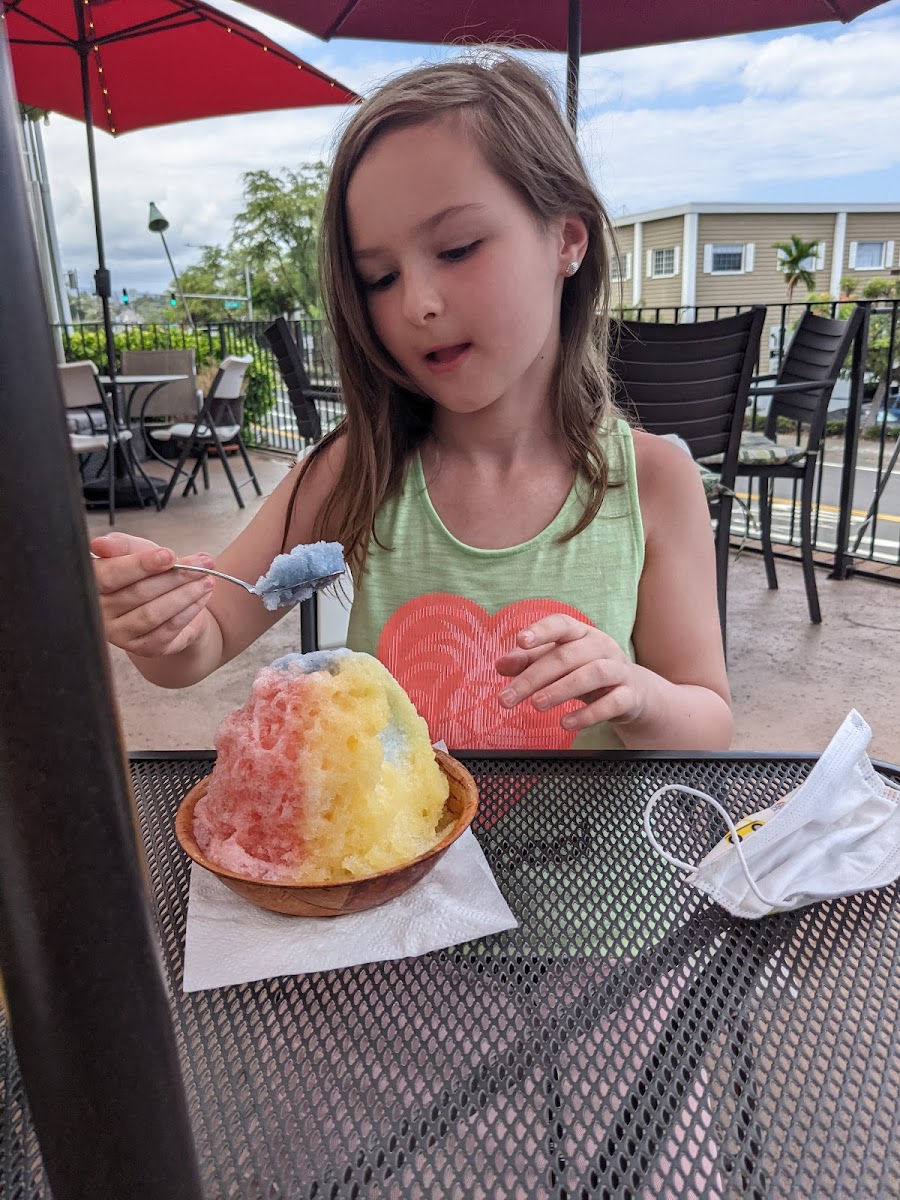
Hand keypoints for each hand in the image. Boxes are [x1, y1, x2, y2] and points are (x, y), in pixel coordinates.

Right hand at [91, 531, 215, 657]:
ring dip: (186, 595)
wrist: (168, 601)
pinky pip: (168, 629)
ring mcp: (120, 634)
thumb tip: (100, 544)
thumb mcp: (136, 551)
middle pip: (137, 593)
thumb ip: (121, 545)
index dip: (140, 565)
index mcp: (91, 585)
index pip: (109, 575)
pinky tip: (202, 597)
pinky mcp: (143, 648)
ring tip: (207, 580)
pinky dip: (189, 611)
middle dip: (175, 576)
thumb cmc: (148, 573)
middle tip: (203, 564)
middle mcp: (100, 613)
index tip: (168, 555)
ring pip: (153, 613)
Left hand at [495, 614, 645, 732]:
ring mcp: (619, 670)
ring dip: (561, 690)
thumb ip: (529, 662)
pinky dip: (588, 714)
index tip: (520, 641)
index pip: (561, 624)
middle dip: (533, 677)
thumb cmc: (587, 673)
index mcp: (581, 634)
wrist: (634, 694)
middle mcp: (601, 646)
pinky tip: (566, 724)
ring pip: (592, 674)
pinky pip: (612, 703)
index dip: (541, 631)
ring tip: (536, 705)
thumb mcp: (559, 665)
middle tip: (507, 698)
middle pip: (566, 656)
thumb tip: (500, 664)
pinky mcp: (630, 696)